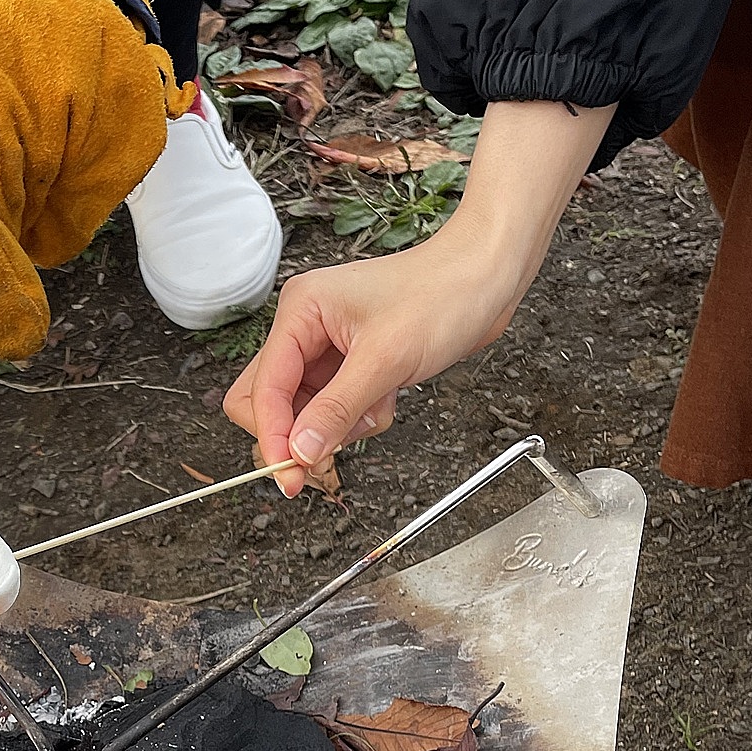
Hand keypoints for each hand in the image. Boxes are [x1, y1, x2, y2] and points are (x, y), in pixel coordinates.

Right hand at [224, 98, 617, 494]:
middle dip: (300, 432)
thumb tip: (299, 451)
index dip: (273, 435)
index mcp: (300, 311)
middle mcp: (305, 327)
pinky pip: (335, 409)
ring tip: (376, 410)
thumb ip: (337, 410)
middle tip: (323, 458)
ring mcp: (327, 347)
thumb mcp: (387, 359)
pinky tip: (387, 400)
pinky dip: (358, 418)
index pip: (263, 388)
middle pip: (269, 401)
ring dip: (337, 426)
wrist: (488, 276)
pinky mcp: (351, 363)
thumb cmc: (444, 293)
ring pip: (304, 411)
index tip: (288, 474)